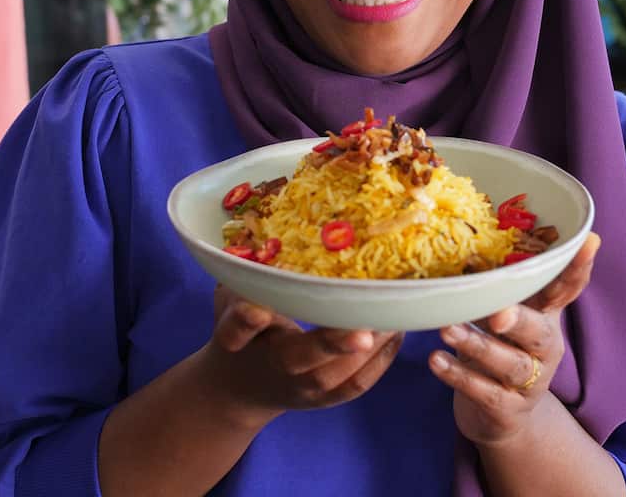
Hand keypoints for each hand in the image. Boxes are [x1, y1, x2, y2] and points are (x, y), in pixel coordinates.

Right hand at [195, 285, 403, 428]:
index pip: (235, 329)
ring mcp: (299, 388)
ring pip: (335, 376)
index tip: (258, 310)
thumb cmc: (240, 327)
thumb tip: (264, 225)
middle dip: (333, 343)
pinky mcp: (323, 400)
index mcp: (236, 339)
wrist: (239, 388)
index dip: (246, 320)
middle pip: (298, 360)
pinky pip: (355, 385)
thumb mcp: (229, 296)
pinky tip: (396, 330)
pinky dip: (381, 360)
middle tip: (364, 327)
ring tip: (393, 314)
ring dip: (369, 348)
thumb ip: (244, 272)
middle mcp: (270, 366)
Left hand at [429, 233, 600, 445]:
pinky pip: (484, 391)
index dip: (578, 267)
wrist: (503, 414)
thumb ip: (496, 287)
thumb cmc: (501, 347)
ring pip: (509, 363)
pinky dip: (459, 376)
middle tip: (497, 312)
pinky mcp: (507, 408)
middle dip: (519, 320)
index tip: (590, 240)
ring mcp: (530, 381)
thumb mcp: (506, 314)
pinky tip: (437, 361)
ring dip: (476, 345)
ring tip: (447, 330)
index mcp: (547, 316)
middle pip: (539, 332)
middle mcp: (546, 347)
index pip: (567, 289)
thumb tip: (469, 250)